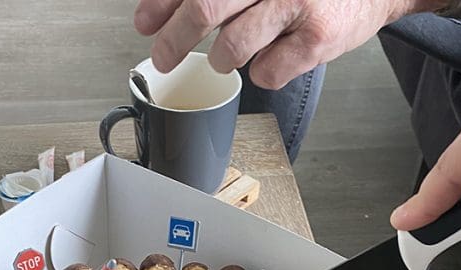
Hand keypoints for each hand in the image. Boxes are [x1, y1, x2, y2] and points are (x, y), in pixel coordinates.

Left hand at [133, 0, 435, 89]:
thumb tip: (166, 9)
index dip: (162, 3)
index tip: (143, 23)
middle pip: (205, 8)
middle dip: (175, 40)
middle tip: (164, 56)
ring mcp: (296, 2)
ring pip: (233, 47)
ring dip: (224, 59)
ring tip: (228, 57)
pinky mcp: (317, 37)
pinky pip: (267, 72)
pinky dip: (262, 73)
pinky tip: (272, 58)